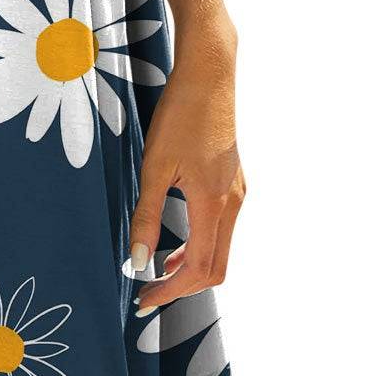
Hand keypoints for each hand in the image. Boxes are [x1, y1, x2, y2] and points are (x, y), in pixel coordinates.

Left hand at [128, 30, 243, 316]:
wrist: (209, 76)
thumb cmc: (179, 116)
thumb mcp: (154, 166)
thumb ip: (147, 216)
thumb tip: (138, 262)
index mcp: (214, 203)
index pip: (198, 268)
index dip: (170, 291)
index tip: (142, 300)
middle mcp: (233, 203)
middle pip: (216, 267)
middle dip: (182, 287)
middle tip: (147, 294)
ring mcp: (237, 193)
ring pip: (220, 249)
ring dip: (190, 267)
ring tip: (155, 271)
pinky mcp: (234, 182)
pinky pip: (220, 229)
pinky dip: (198, 245)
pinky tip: (174, 241)